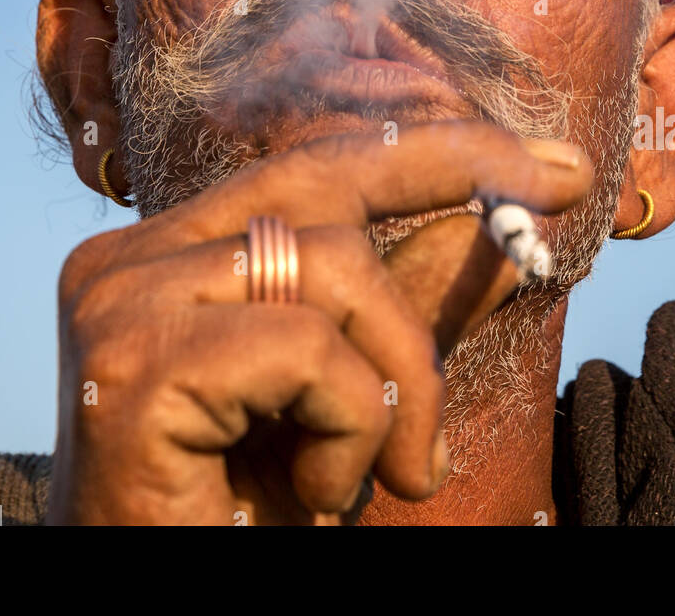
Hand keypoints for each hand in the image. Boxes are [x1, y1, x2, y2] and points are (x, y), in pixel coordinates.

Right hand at [44, 120, 589, 524]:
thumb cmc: (240, 519)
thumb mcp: (348, 401)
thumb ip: (409, 305)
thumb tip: (506, 227)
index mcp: (163, 256)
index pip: (312, 164)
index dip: (438, 154)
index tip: (556, 166)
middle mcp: (124, 263)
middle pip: (323, 191)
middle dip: (430, 262)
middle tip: (492, 331)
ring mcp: (118, 307)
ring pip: (329, 263)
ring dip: (395, 380)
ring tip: (382, 476)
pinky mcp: (131, 371)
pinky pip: (308, 348)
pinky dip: (353, 425)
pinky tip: (316, 498)